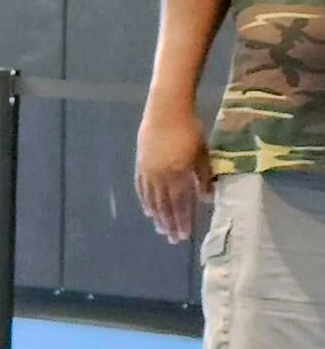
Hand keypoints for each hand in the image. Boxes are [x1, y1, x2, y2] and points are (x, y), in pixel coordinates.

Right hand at [135, 102, 211, 244]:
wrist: (166, 109)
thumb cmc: (190, 128)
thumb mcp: (201, 153)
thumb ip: (203, 176)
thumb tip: (207, 198)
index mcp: (177, 173)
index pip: (181, 203)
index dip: (183, 220)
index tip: (185, 235)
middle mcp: (160, 176)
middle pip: (165, 204)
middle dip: (170, 223)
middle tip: (172, 239)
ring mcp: (148, 171)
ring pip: (152, 199)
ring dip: (157, 216)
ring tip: (160, 229)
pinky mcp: (141, 164)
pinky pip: (141, 188)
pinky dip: (145, 201)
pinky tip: (148, 210)